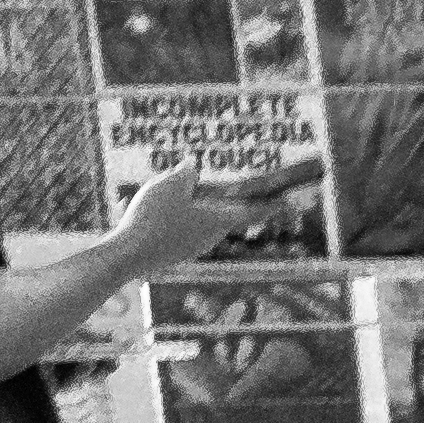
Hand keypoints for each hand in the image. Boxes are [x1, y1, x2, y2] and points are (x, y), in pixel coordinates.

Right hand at [108, 152, 322, 275]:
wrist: (128, 255)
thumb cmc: (153, 218)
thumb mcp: (170, 184)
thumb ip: (186, 173)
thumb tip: (194, 167)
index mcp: (218, 219)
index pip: (254, 209)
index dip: (275, 205)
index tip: (295, 205)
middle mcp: (212, 236)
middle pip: (227, 213)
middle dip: (230, 200)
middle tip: (234, 189)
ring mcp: (195, 246)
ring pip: (203, 220)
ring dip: (197, 206)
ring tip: (175, 194)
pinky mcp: (178, 251)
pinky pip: (186, 228)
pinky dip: (181, 216)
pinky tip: (160, 209)